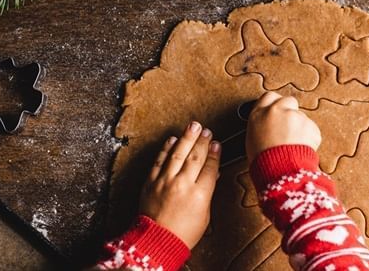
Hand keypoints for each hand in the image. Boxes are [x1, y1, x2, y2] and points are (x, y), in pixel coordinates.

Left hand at [139, 121, 220, 248]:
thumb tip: (212, 176)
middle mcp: (182, 184)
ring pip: (178, 153)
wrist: (157, 241)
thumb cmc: (183, 233)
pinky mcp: (151, 182)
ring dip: (186, 138)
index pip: (210, 167)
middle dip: (202, 141)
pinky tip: (172, 140)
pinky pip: (159, 160)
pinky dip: (166, 148)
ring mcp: (165, 181)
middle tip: (206, 131)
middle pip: (195, 156)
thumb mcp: (204, 215)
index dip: (215, 153)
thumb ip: (207, 192)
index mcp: (199, 194)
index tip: (217, 144)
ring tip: (193, 126)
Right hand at [245, 92, 320, 161]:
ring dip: (300, 127)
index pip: (269, 97)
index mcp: (259, 114)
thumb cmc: (264, 161)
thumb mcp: (252, 140)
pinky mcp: (310, 125)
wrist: (280, 171)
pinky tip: (301, 148)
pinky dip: (310, 138)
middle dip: (290, 111)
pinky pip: (312, 129)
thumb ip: (261, 126)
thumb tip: (268, 126)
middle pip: (288, 101)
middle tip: (289, 127)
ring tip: (293, 145)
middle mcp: (277, 111)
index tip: (278, 111)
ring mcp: (295, 117)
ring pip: (301, 117)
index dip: (275, 104)